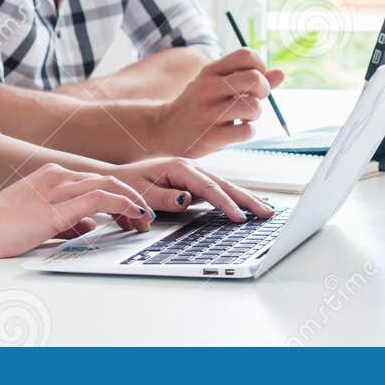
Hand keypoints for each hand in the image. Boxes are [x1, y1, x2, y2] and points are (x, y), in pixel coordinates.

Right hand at [0, 164, 155, 258]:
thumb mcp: (39, 219)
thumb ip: (67, 222)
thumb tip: (90, 228)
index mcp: (52, 176)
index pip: (95, 180)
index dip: (120, 195)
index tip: (134, 210)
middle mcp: (57, 177)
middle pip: (107, 179)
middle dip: (131, 197)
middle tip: (145, 215)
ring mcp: (56, 190)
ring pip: (108, 185)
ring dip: (131, 201)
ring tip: (144, 218)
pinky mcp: (55, 208)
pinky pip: (98, 199)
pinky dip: (122, 204)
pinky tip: (133, 215)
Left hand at [108, 157, 276, 221]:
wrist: (116, 179)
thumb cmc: (126, 185)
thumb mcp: (140, 192)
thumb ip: (163, 198)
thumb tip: (187, 200)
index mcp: (179, 167)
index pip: (208, 187)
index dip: (225, 203)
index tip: (239, 217)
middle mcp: (191, 168)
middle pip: (225, 184)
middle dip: (247, 198)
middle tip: (267, 212)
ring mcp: (194, 175)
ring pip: (225, 186)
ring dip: (245, 198)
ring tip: (265, 210)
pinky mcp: (194, 183)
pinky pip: (218, 190)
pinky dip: (234, 198)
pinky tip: (246, 206)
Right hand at [146, 48, 285, 156]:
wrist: (162, 132)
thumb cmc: (197, 107)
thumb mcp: (216, 86)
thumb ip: (248, 78)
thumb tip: (282, 73)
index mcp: (210, 71)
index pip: (247, 55)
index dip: (260, 67)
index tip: (255, 79)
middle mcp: (207, 88)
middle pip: (255, 79)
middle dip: (264, 90)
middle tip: (255, 99)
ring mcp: (207, 113)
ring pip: (253, 106)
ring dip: (256, 114)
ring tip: (244, 117)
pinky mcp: (209, 137)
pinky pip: (246, 131)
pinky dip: (247, 132)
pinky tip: (236, 132)